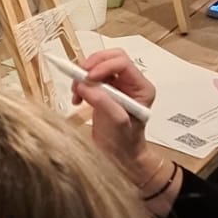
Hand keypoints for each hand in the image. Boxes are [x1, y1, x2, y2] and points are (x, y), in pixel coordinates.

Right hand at [71, 47, 156, 178]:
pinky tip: (77, 99)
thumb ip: (103, 102)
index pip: (123, 63)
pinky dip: (80, 84)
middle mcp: (131, 83)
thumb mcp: (117, 123)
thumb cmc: (124, 144)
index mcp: (141, 87)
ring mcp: (117, 86)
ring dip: (83, 76)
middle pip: (111, 58)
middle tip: (78, 78)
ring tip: (76, 93)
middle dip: (92, 65)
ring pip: (98, 66)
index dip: (104, 66)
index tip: (88, 78)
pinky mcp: (104, 91)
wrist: (120, 158)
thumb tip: (84, 85)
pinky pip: (90, 78)